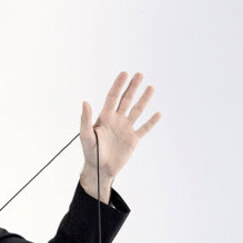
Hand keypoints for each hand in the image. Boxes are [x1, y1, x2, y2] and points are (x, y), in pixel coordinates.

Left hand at [79, 72, 160, 201]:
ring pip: (137, 111)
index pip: (113, 97)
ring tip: (151, 87)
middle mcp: (117, 120)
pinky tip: (158, 113)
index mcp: (105, 117)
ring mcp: (126, 129)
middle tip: (139, 74)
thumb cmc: (90, 153)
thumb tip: (85, 102)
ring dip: (144, 99)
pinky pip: (144, 128)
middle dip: (132, 87)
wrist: (100, 169)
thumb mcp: (86, 135)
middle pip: (126, 100)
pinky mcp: (133, 140)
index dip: (118, 85)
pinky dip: (151, 121)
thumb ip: (85, 119)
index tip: (124, 73)